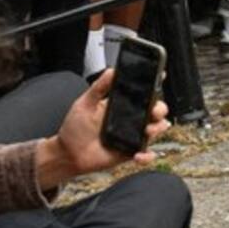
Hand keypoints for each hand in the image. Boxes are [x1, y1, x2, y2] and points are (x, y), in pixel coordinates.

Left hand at [36, 69, 170, 189]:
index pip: (143, 92)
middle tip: (153, 110)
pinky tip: (138, 155)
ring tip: (147, 131)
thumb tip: (111, 71)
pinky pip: (146, 154)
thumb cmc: (75, 128)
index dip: (155, 84)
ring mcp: (133, 135)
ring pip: (156, 129)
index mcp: (123, 104)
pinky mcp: (130, 152)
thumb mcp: (85, 104)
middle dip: (160, 109)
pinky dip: (147, 156)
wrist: (68, 154)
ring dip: (158, 129)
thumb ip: (98, 88)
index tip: (159, 77)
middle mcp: (131, 118)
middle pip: (156, 110)